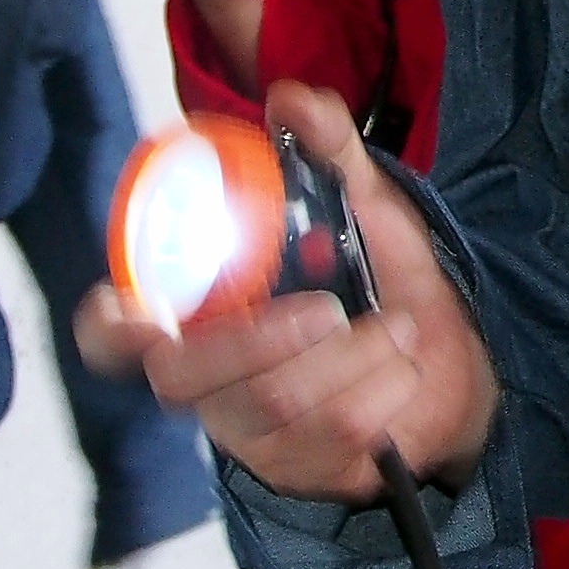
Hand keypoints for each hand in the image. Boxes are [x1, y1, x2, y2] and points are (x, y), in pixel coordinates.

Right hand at [70, 83, 495, 502]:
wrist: (456, 362)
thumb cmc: (382, 284)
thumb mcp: (364, 207)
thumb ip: (328, 152)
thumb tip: (293, 98)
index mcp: (200, 315)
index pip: (115, 336)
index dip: (112, 327)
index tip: (127, 307)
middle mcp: (208, 378)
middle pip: (186, 377)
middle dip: (259, 340)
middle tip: (329, 311)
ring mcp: (250, 432)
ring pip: (276, 403)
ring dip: (357, 355)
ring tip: (402, 325)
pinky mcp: (304, 470)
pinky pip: (336, 433)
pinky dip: (386, 385)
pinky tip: (404, 365)